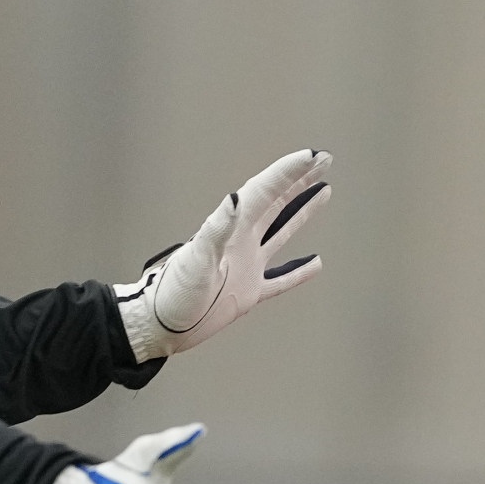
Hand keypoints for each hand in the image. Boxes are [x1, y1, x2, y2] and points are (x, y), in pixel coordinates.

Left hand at [117, 149, 330, 361]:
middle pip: (276, 202)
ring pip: (282, 232)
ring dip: (302, 211)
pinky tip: (316, 263)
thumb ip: (216, 229)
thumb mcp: (195, 260)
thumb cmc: (173, 293)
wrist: (161, 326)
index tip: (313, 157)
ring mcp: (247, 265)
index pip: (265, 192)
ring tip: (323, 191)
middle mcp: (241, 240)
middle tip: (323, 160)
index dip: (289, 172)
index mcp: (231, 229)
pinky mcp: (249, 291)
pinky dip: (299, 271)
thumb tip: (235, 198)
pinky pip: (281, 278)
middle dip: (299, 180)